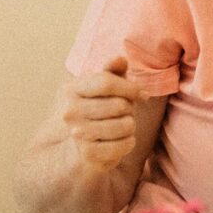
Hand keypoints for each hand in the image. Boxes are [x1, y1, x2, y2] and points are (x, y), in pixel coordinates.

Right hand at [59, 56, 145, 175]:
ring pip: (125, 125)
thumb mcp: (104, 88)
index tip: (143, 95)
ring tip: (121, 127)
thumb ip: (113, 72)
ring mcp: (77, 133)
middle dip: (130, 109)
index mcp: (71, 89)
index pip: (106, 82)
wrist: (81, 148)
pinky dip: (129, 143)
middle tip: (124, 114)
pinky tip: (120, 141)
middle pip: (120, 105)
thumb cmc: (99, 110)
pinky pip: (125, 144)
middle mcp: (69, 111)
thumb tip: (120, 58)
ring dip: (131, 126)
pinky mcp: (88, 153)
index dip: (131, 88)